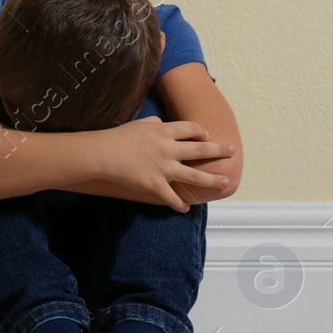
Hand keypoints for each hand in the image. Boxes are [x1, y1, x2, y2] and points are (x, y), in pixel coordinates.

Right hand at [95, 116, 235, 211]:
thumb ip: (154, 124)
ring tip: (225, 182)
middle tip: (231, 151)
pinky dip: (179, 205)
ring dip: (212, 180)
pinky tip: (185, 209)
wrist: (101, 153)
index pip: (191, 129)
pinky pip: (172, 198)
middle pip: (201, 149)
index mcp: (164, 132)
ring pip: (195, 175)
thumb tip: (162, 124)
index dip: (201, 132)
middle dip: (219, 150)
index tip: (206, 136)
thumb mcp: (138, 124)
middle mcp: (169, 149)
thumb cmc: (117, 137)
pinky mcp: (154, 185)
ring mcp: (163, 168)